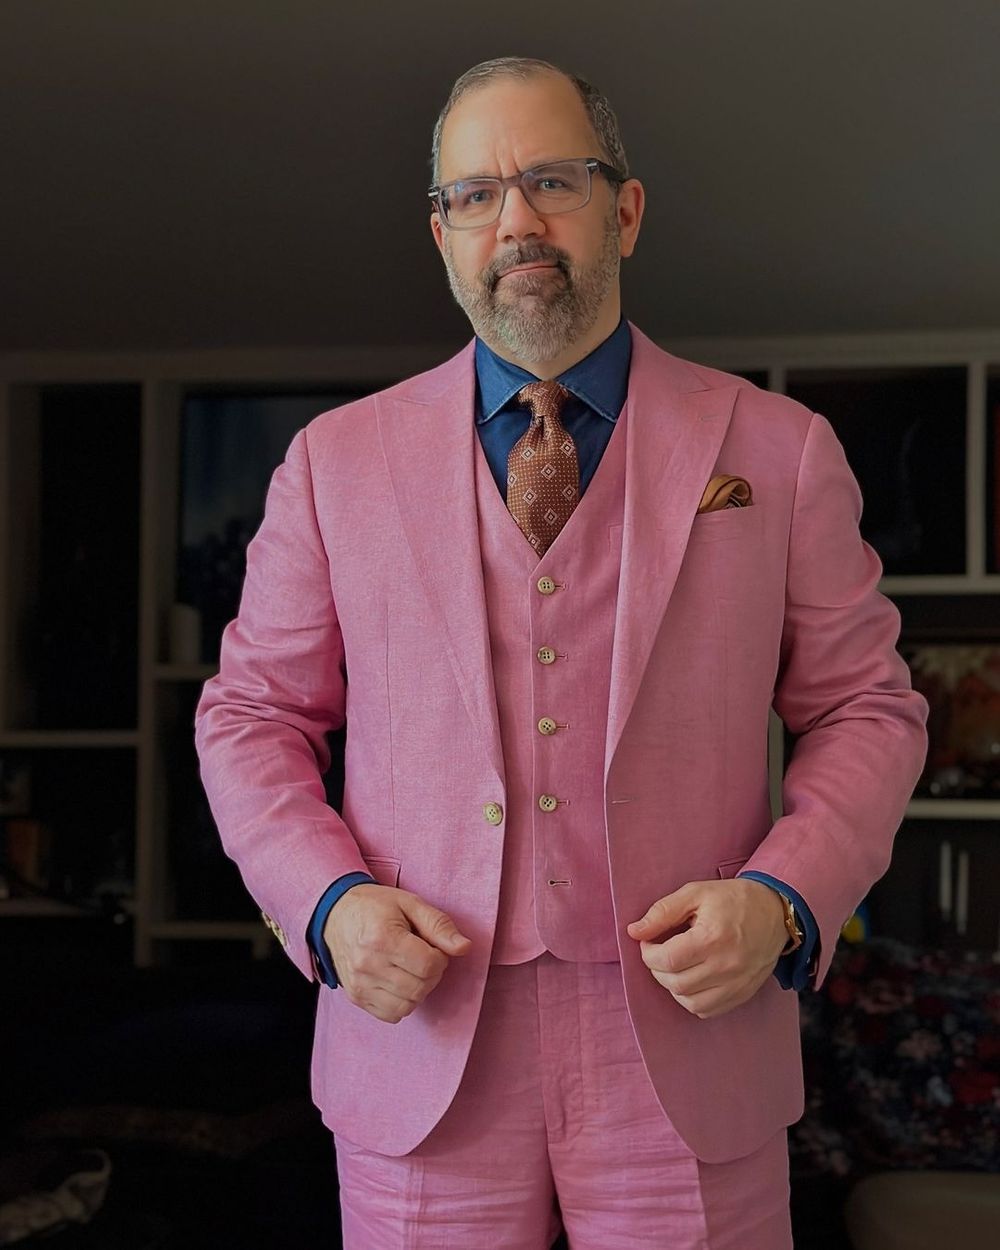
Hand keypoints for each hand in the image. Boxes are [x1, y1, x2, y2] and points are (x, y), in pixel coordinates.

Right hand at [322, 884, 471, 1023]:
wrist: (335, 914)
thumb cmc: (375, 906)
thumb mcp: (410, 903)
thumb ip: (439, 925)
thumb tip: (465, 947)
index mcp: (383, 938)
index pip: (429, 965)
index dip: (440, 956)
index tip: (432, 946)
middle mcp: (368, 965)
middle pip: (420, 988)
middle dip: (431, 974)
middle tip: (423, 956)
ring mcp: (359, 985)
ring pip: (408, 1005)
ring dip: (418, 990)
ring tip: (409, 968)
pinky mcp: (356, 997)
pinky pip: (391, 1015)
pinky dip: (402, 1002)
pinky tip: (398, 982)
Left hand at [625, 879, 787, 1018]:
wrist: (776, 911)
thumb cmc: (734, 899)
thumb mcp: (696, 893)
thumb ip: (662, 912)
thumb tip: (634, 931)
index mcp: (713, 938)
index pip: (668, 960)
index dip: (649, 954)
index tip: (647, 942)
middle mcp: (727, 966)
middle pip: (676, 983)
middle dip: (657, 969)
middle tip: (658, 953)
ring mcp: (737, 984)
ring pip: (690, 1002)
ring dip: (673, 987)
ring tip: (674, 966)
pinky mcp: (743, 993)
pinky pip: (708, 1010)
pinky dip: (692, 999)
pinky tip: (692, 979)